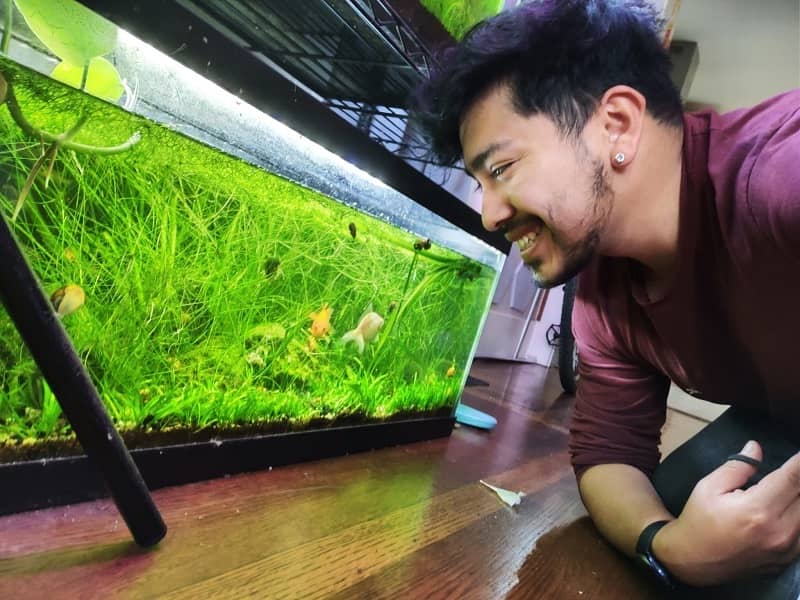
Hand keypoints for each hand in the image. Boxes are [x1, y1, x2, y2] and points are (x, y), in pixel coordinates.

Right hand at [653, 440, 799, 585]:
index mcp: (758, 509)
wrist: (693, 561)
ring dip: (797, 498)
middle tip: (790, 470)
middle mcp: (779, 530)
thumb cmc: (698, 520)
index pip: (793, 478)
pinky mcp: (787, 559)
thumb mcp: (709, 487)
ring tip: (783, 490)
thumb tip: (756, 448)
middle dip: (797, 480)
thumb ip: (737, 467)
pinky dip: (797, 516)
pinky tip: (784, 509)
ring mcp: (786, 548)